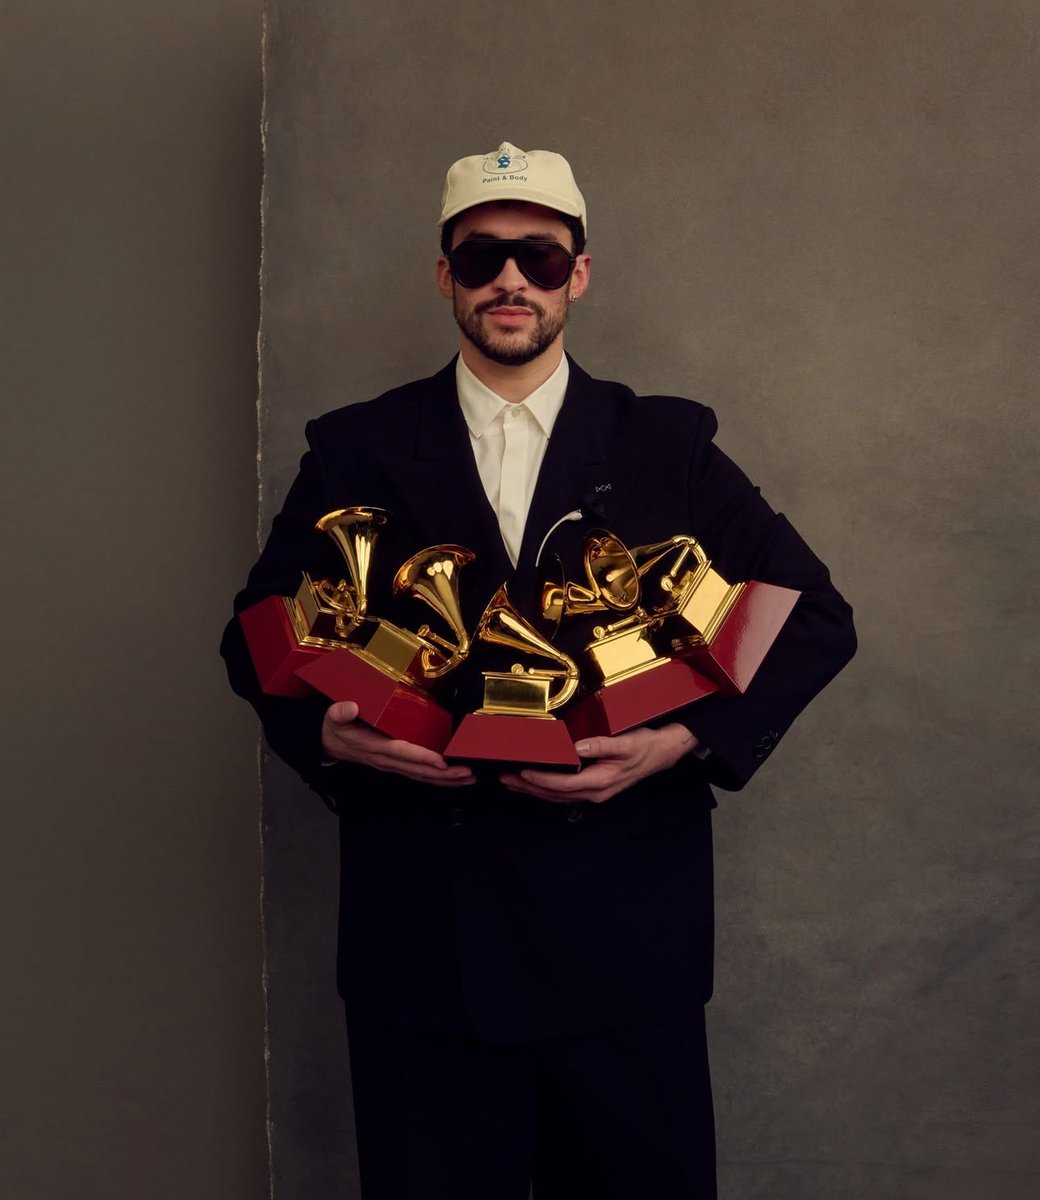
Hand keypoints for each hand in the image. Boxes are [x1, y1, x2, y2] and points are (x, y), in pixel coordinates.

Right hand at [321, 701, 475, 786]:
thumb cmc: (336, 728)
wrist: (328, 743)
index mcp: (375, 746)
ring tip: (469, 778)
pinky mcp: (397, 765)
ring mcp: (393, 765)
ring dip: (447, 779)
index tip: (442, 761)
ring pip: (423, 776)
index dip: (423, 758)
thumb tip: (351, 707)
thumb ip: (341, 712)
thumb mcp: (333, 717)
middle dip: (445, 773)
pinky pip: (420, 774)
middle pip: (419, 770)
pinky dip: (439, 779)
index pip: (402, 753)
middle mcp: (388, 760)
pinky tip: (455, 779)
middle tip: (467, 772)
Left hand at [499, 723, 697, 803]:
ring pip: (557, 796)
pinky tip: (534, 784)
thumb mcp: (627, 742)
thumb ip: (602, 745)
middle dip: (529, 788)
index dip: (542, 780)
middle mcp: (595, 792)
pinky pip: (564, 793)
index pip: (564, 784)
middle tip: (505, 779)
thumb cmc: (645, 746)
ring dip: (533, 790)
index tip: (524, 772)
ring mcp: (594, 793)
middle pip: (555, 794)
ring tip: (511, 782)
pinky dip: (546, 789)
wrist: (662, 753)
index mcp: (601, 781)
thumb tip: (578, 747)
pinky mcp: (593, 788)